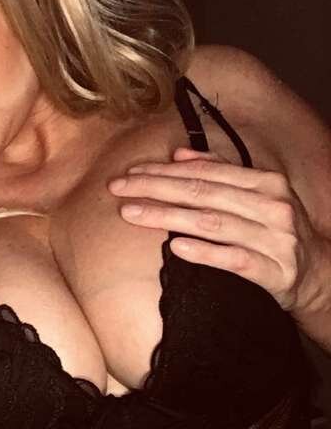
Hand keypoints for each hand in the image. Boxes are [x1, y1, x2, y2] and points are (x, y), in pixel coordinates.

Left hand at [107, 146, 329, 316]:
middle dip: (155, 188)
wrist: (319, 274)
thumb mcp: (256, 197)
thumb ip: (220, 174)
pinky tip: (176, 247)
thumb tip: (179, 154)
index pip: (206, 172)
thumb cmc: (277, 232)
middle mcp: (272, 206)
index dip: (166, 171)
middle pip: (203, 193)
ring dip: (167, 217)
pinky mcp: (275, 272)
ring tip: (132, 213)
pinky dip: (205, 252)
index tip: (131, 173)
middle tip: (119, 189)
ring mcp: (275, 239)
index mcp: (265, 183)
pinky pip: (234, 260)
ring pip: (212, 223)